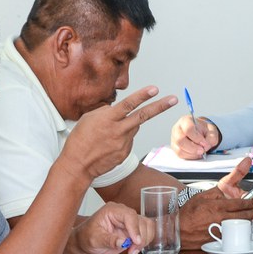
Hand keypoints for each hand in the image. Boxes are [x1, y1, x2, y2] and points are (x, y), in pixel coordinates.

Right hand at [63, 86, 177, 178]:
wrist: (78, 164)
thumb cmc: (80, 140)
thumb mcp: (89, 118)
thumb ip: (107, 111)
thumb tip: (118, 108)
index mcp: (108, 119)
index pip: (129, 104)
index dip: (142, 95)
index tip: (155, 89)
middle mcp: (118, 130)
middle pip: (143, 116)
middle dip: (160, 106)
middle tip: (174, 99)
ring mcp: (123, 143)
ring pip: (134, 128)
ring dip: (128, 125)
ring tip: (108, 134)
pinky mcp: (125, 153)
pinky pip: (128, 140)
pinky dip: (122, 138)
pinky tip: (109, 144)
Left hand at [67, 202, 155, 253]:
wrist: (86, 243)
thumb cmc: (87, 237)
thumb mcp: (95, 240)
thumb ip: (109, 240)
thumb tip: (124, 242)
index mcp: (112, 210)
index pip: (129, 215)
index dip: (135, 228)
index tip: (135, 241)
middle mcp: (123, 213)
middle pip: (141, 221)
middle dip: (140, 237)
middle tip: (132, 250)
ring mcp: (129, 221)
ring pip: (147, 226)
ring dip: (144, 240)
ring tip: (133, 251)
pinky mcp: (133, 229)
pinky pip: (146, 232)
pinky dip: (145, 242)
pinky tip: (135, 249)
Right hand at [170, 115, 219, 158]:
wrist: (200, 132)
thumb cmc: (203, 130)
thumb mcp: (211, 130)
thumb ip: (211, 137)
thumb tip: (205, 147)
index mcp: (186, 121)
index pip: (188, 129)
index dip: (197, 138)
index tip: (204, 143)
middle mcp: (177, 129)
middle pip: (180, 140)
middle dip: (193, 148)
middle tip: (202, 150)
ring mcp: (174, 139)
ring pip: (179, 149)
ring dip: (192, 153)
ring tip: (200, 152)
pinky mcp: (175, 147)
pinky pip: (180, 155)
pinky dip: (190, 156)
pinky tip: (196, 154)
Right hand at [178, 157, 252, 248]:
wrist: (179, 229)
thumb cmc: (189, 213)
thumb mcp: (203, 196)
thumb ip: (218, 191)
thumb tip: (229, 187)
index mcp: (218, 206)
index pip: (242, 203)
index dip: (250, 202)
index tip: (252, 201)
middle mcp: (222, 219)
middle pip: (246, 215)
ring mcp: (222, 230)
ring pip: (242, 226)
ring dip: (247, 221)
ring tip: (248, 217)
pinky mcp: (220, 239)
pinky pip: (234, 234)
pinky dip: (237, 230)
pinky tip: (236, 227)